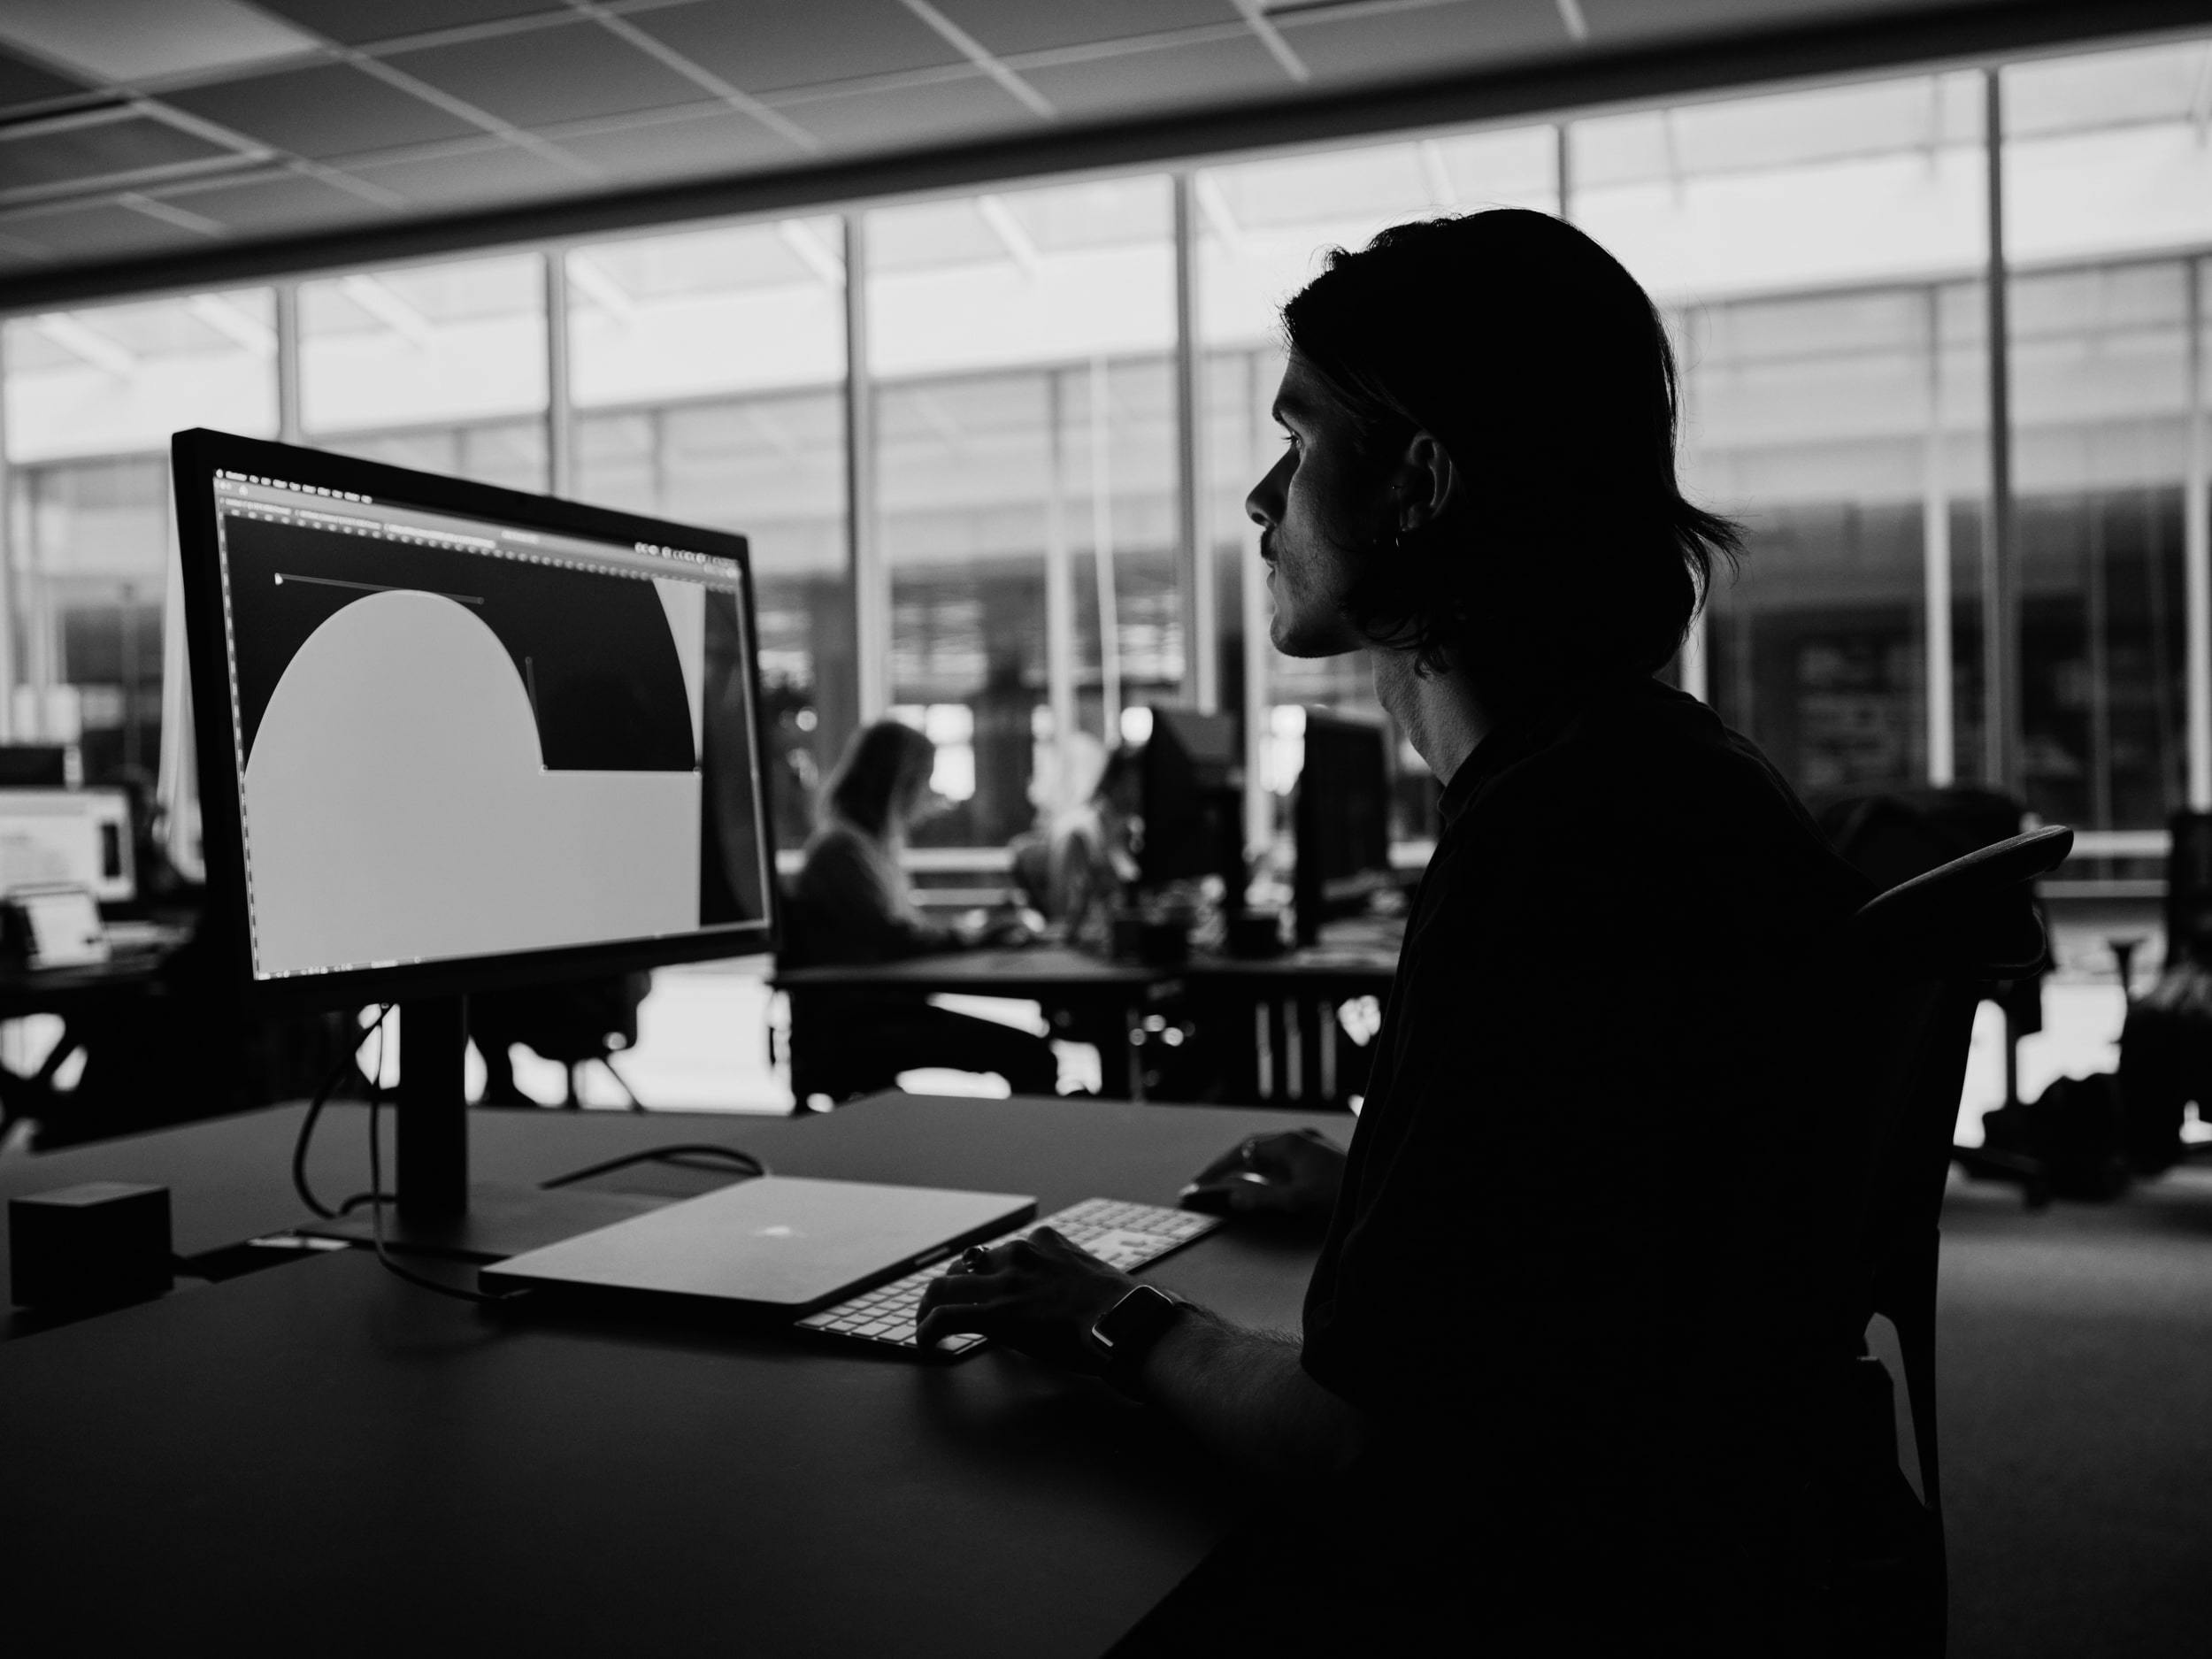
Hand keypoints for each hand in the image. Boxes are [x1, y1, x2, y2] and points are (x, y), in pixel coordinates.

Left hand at [914, 1227, 1133, 1365]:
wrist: (1126, 1320)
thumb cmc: (1120, 1306)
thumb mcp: (1091, 1277)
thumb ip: (1068, 1279)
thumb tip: (1064, 1302)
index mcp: (1043, 1242)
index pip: (1000, 1251)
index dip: (986, 1273)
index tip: (984, 1289)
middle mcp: (1018, 1254)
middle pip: (965, 1263)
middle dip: (951, 1286)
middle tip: (945, 1306)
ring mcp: (1005, 1283)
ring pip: (944, 1285)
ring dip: (928, 1306)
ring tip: (924, 1325)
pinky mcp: (996, 1314)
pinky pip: (945, 1318)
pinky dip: (927, 1330)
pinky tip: (926, 1344)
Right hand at [1182, 1128, 1345, 1223]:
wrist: (1375, 1188)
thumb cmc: (1339, 1195)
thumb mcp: (1296, 1200)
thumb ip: (1261, 1198)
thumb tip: (1233, 1195)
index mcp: (1289, 1142)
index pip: (1244, 1150)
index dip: (1220, 1166)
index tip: (1201, 1181)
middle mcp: (1300, 1137)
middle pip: (1255, 1148)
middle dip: (1232, 1165)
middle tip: (1210, 1183)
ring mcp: (1312, 1145)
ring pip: (1271, 1153)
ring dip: (1251, 1168)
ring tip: (1232, 1185)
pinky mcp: (1322, 1155)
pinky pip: (1286, 1159)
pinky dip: (1269, 1171)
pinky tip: (1267, 1184)